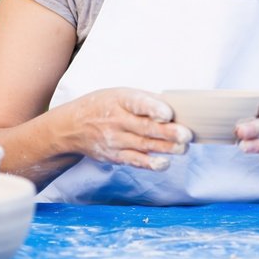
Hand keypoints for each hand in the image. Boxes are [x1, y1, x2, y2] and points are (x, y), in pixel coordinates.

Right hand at [70, 88, 191, 170]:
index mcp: (120, 100)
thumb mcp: (120, 94)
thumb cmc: (103, 106)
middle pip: (145, 128)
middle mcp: (117, 121)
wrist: (72, 127)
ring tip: (183, 148)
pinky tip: (164, 163)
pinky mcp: (115, 156)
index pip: (138, 103)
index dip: (153, 108)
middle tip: (186, 134)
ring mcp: (115, 140)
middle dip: (167, 132)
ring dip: (166, 148)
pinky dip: (150, 163)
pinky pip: (135, 161)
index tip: (168, 114)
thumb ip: (146, 99)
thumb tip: (176, 105)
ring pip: (144, 146)